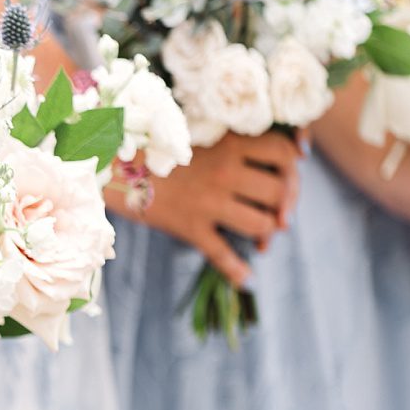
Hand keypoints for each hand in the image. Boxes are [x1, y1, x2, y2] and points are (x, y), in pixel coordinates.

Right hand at [126, 131, 302, 284]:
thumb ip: (238, 139)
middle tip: (280, 213)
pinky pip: (223, 255)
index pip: (282, 154)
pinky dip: (238, 271)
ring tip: (262, 238)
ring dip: (267, 233)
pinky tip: (246, 277)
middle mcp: (225, 173)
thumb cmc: (161, 146)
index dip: (294, 167)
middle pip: (278, 192)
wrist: (115, 166)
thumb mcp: (202, 132)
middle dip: (285, 205)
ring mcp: (209, 203)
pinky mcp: (191, 228)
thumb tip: (292, 153)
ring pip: (260, 224)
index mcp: (229, 144)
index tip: (292, 174)